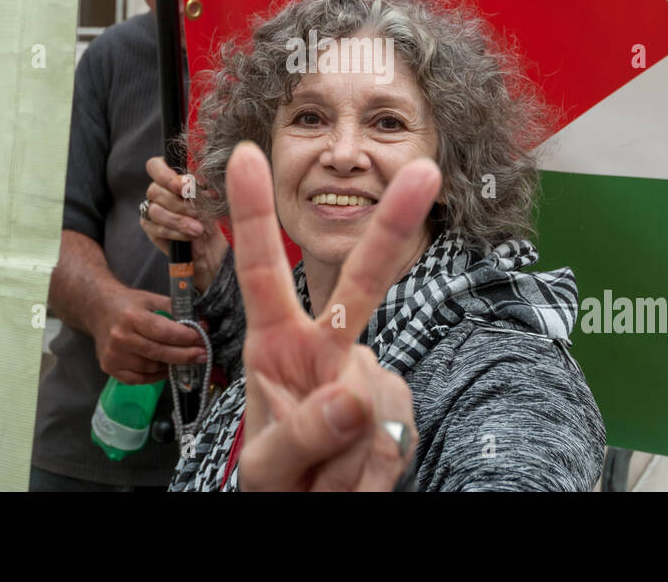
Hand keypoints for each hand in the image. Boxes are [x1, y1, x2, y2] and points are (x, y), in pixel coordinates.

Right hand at [92, 285, 206, 384]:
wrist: (98, 309)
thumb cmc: (128, 304)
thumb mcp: (151, 299)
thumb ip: (175, 310)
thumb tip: (202, 324)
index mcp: (131, 317)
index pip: (164, 332)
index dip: (186, 337)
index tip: (202, 339)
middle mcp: (120, 338)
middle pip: (159, 353)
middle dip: (186, 355)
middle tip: (204, 355)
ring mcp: (113, 356)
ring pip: (151, 367)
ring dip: (172, 365)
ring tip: (187, 359)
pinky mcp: (110, 368)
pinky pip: (140, 379)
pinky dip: (157, 376)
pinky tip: (168, 368)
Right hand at [142, 156, 229, 292]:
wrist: (212, 244)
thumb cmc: (211, 215)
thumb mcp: (210, 198)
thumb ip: (199, 187)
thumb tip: (197, 183)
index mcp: (170, 176)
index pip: (155, 166)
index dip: (166, 174)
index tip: (186, 185)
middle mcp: (157, 191)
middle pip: (155, 190)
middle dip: (179, 203)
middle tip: (197, 212)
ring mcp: (150, 209)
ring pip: (155, 210)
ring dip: (179, 220)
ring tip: (198, 228)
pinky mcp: (150, 228)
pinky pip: (158, 229)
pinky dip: (176, 232)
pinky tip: (190, 236)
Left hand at [225, 141, 440, 490]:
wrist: (314, 513)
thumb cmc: (277, 478)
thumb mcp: (268, 469)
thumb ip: (300, 435)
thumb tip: (352, 396)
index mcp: (276, 345)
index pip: (259, 273)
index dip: (252, 214)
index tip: (244, 154)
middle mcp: (326, 348)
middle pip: (360, 286)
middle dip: (392, 228)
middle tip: (423, 171)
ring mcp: (368, 376)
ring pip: (372, 406)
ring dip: (346, 462)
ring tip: (322, 481)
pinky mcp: (400, 408)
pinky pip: (393, 439)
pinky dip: (370, 476)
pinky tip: (353, 478)